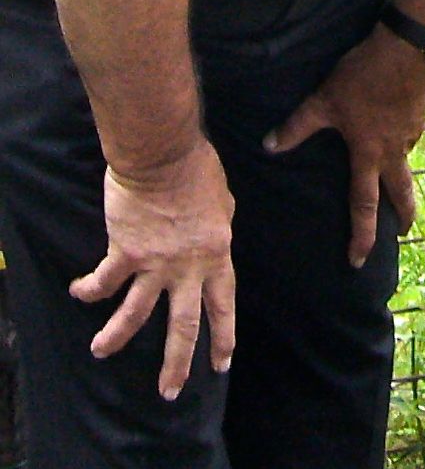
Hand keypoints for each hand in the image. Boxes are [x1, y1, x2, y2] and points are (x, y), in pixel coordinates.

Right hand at [70, 137, 235, 400]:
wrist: (164, 157)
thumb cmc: (198, 171)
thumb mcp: (222, 204)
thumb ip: (216, 231)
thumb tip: (210, 242)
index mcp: (216, 254)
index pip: (223, 304)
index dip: (223, 336)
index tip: (221, 363)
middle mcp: (188, 267)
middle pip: (183, 324)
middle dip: (177, 362)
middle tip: (170, 391)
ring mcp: (155, 263)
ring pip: (135, 314)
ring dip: (116, 337)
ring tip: (101, 351)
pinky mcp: (125, 252)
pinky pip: (104, 281)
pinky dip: (88, 289)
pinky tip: (77, 293)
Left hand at [264, 26, 424, 266]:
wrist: (405, 46)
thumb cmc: (362, 76)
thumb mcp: (324, 100)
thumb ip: (298, 126)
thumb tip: (268, 146)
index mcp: (368, 153)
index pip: (364, 205)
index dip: (361, 235)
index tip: (359, 260)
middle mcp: (393, 149)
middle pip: (401, 192)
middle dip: (403, 215)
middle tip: (403, 233)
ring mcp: (411, 131)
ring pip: (405, 160)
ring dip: (401, 173)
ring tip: (393, 174)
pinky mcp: (420, 112)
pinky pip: (410, 134)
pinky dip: (402, 139)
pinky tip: (396, 127)